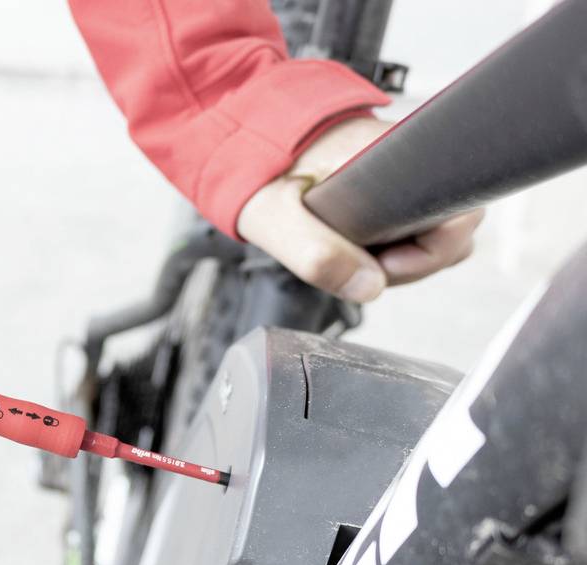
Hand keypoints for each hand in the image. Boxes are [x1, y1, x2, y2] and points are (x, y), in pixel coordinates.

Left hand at [237, 116, 484, 302]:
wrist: (244, 137)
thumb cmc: (258, 169)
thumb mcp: (276, 217)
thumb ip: (317, 254)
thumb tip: (370, 287)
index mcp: (397, 158)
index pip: (460, 215)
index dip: (429, 254)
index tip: (386, 264)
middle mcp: (411, 159)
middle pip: (451, 230)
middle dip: (412, 261)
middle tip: (358, 263)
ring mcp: (404, 171)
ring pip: (432, 230)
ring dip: (399, 255)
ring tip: (350, 252)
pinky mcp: (391, 183)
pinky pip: (410, 223)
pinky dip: (387, 244)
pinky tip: (352, 243)